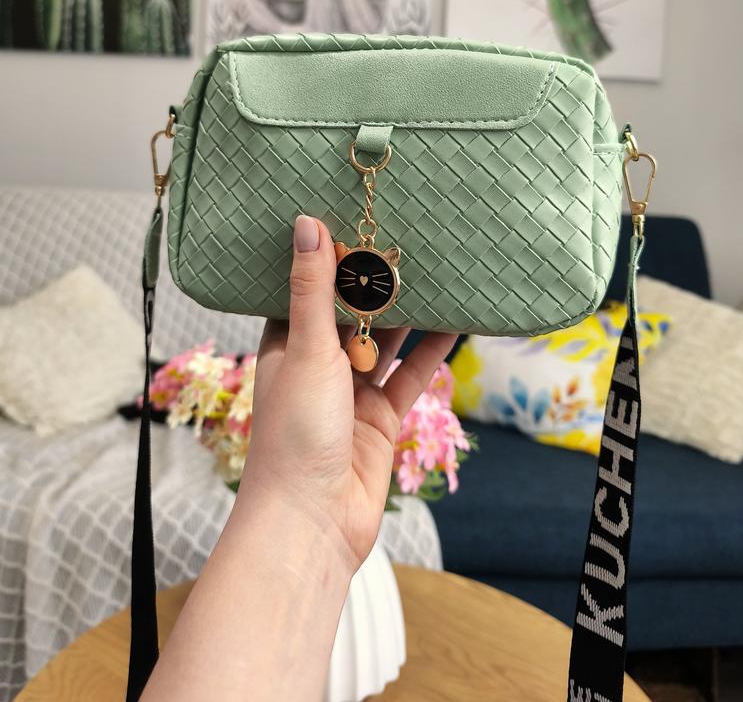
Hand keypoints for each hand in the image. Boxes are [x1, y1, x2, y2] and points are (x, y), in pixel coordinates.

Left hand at [237, 215, 457, 574]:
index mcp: (286, 346)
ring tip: (436, 271)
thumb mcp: (305, 349)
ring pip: (385, 342)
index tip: (353, 220)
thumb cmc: (295, 433)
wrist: (313, 521)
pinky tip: (456, 321)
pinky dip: (432, 351)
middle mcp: (318, 365)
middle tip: (406, 239)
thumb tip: (306, 224)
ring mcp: (352, 392)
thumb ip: (313, 290)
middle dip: (375, 284)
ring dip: (408, 313)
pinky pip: (411, 375)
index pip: (306, 291)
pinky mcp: (382, 418)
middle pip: (351, 314)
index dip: (328, 259)